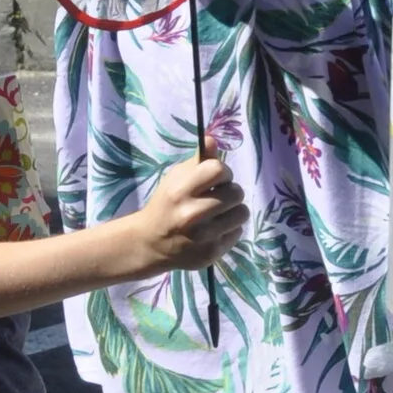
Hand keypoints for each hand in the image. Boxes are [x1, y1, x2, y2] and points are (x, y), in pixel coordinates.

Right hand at [128, 154, 246, 274]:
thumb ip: (198, 161)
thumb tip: (213, 140)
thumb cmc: (166, 204)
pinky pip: (238, 232)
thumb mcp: (176, 178)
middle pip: (236, 192)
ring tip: (220, 213)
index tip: (217, 179)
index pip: (219, 170)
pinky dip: (229, 229)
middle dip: (230, 192)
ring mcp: (203, 236)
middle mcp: (191, 214)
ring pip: (242, 213)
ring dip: (234, 210)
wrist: (151, 243)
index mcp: (180, 191)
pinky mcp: (212, 252)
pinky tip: (215, 230)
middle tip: (219, 197)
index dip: (223, 172)